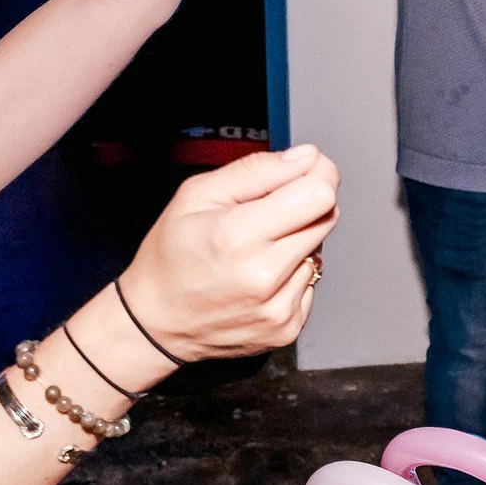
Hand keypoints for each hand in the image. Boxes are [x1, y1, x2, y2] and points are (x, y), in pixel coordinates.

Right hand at [117, 145, 339, 362]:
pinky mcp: (289, 327)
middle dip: (306, 205)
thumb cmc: (172, 255)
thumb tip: (306, 157)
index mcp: (237, 236)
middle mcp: (264, 276)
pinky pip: (310, 283)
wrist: (159, 323)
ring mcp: (279, 308)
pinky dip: (292, 273)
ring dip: (297, 242)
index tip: (307, 171)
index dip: (318, 175)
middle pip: (326, 219)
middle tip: (269, 211)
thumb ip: (256, 170)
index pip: (318, 195)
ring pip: (320, 251)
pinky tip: (260, 276)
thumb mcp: (196, 195)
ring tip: (256, 249)